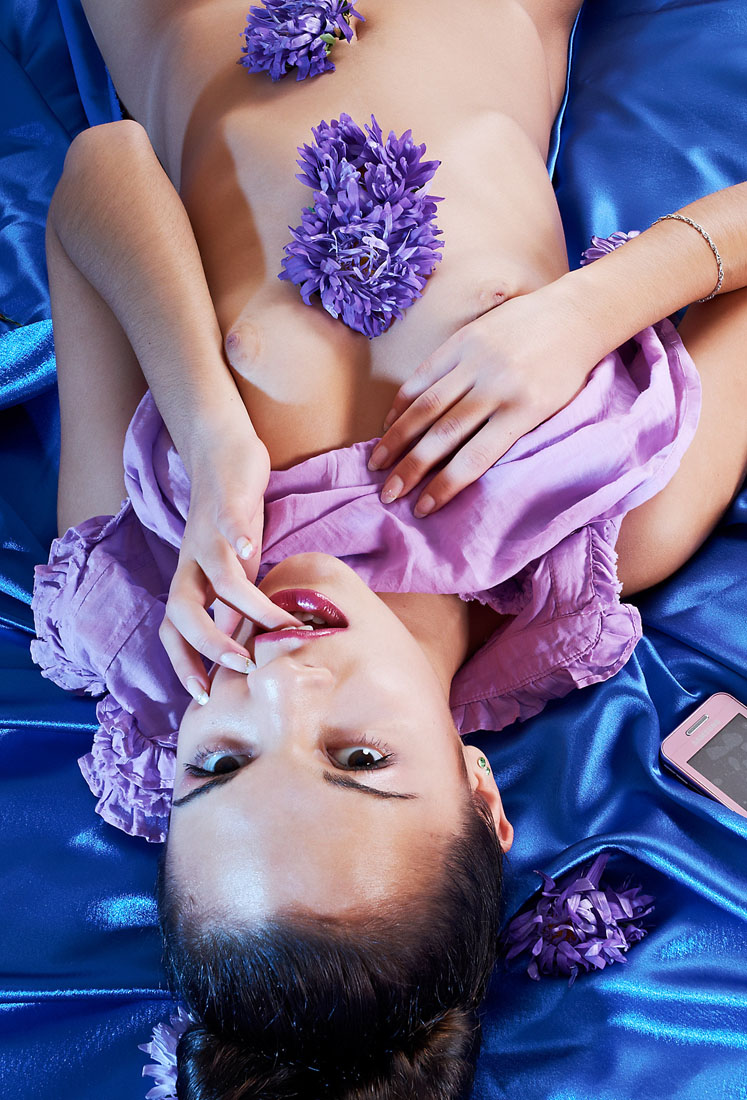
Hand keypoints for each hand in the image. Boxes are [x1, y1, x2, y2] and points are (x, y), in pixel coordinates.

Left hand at [158, 429, 296, 701]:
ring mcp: (209, 531)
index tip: (204, 697)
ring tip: (281, 624)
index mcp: (192, 580)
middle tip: (242, 667)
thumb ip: (235, 606)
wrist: (219, 450)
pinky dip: (236, 536)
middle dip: (208, 645)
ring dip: (247, 605)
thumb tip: (248, 651)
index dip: (184, 665)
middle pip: (182, 611)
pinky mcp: (228, 501)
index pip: (175, 632)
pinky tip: (251, 547)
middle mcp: (193, 561)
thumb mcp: (233, 569)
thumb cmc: (229, 519)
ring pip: (219, 575)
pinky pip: (229, 521)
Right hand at [368, 281, 604, 515]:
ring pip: (426, 405)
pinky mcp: (463, 339)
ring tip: (377, 463)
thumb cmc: (565, 373)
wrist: (575, 316)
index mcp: (524, 410)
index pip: (475, 458)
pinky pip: (424, 373)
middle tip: (388, 494)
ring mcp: (477, 359)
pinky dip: (403, 401)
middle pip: (443, 434)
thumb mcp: (549, 411)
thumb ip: (509, 434)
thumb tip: (462, 468)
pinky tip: (389, 424)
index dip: (444, 486)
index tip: (422, 509)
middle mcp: (497, 385)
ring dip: (397, 438)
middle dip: (411, 468)